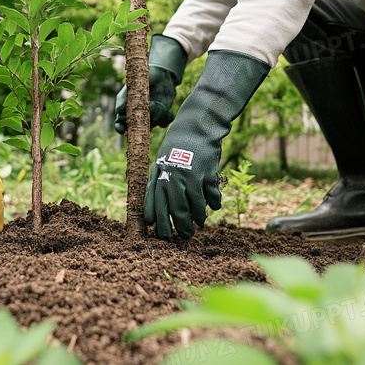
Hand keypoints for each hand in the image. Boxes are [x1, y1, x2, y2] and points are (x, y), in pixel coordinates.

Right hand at [114, 34, 187, 133]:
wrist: (161, 72)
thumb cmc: (143, 76)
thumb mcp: (133, 83)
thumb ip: (126, 96)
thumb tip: (119, 111)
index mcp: (128, 107)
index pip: (120, 122)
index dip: (120, 127)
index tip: (122, 129)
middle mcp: (139, 114)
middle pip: (138, 126)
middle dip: (145, 119)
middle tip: (150, 105)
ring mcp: (151, 115)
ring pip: (153, 124)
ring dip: (157, 114)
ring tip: (158, 102)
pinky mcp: (162, 114)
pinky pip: (164, 122)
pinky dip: (166, 116)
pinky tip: (166, 107)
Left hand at [146, 125, 222, 239]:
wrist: (195, 127)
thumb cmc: (175, 148)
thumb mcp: (160, 163)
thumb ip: (157, 185)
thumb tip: (151, 215)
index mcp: (159, 176)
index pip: (156, 205)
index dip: (159, 222)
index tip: (162, 235)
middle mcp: (173, 178)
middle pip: (177, 210)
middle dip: (180, 227)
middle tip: (183, 237)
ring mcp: (190, 176)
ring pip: (195, 206)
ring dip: (198, 219)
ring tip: (199, 225)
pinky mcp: (206, 173)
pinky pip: (211, 196)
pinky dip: (213, 204)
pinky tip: (213, 208)